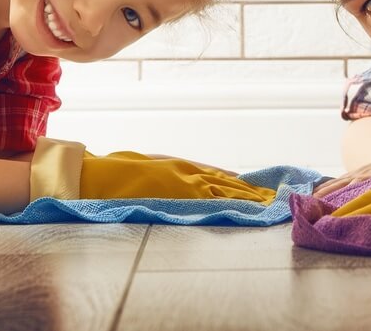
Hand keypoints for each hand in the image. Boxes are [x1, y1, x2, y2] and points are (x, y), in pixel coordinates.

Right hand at [29, 138, 273, 202]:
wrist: (101, 175)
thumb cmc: (115, 172)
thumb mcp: (142, 166)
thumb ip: (160, 172)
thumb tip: (165, 176)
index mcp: (175, 164)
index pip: (211, 172)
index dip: (230, 179)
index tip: (247, 182)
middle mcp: (185, 171)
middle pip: (223, 181)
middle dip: (247, 189)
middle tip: (269, 194)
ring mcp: (185, 182)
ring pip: (225, 189)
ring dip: (247, 196)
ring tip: (267, 201)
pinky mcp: (182, 195)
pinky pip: (213, 199)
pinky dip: (232, 202)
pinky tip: (246, 206)